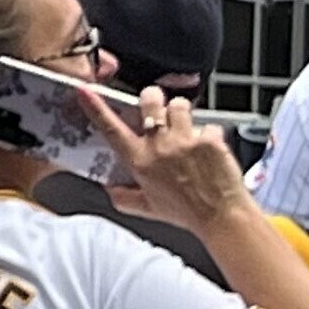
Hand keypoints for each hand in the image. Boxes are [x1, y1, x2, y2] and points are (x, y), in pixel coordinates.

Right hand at [88, 83, 246, 226]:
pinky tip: (210, 148)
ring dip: (182, 113)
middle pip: (150, 101)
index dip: (96, 108)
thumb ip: (125, 198)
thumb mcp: (149, 208)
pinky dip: (210, 134)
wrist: (222, 217)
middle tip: (157, 108)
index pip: (111, 128)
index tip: (85, 92)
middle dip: (153, 99)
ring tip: (186, 127)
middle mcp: (159, 147)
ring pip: (180, 105)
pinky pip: (209, 125)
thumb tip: (111, 191)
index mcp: (140, 161)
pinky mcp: (209, 140)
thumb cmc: (187, 213)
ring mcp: (185, 140)